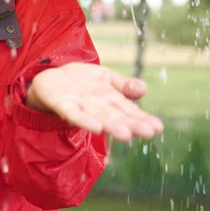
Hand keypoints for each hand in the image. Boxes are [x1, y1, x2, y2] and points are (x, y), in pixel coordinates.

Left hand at [27, 62, 162, 141]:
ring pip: (98, 118)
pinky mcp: (62, 105)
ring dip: (111, 126)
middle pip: (115, 117)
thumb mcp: (105, 77)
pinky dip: (84, 121)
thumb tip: (143, 88)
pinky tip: (96, 127)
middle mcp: (97, 107)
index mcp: (110, 100)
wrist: (52, 75)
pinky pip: (74, 114)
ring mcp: (80, 107)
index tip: (157, 127)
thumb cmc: (82, 81)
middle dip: (130, 125)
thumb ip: (123, 84)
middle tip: (147, 133)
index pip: (128, 111)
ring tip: (125, 134)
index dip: (142, 119)